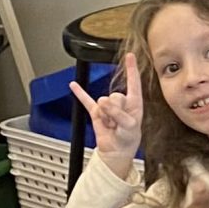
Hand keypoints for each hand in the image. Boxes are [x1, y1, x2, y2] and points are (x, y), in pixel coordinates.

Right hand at [69, 54, 146, 174]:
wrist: (116, 151)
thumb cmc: (128, 139)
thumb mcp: (129, 126)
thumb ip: (118, 113)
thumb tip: (102, 102)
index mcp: (134, 102)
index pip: (133, 82)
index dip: (132, 69)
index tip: (130, 56)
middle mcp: (121, 102)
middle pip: (114, 96)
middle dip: (114, 110)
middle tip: (118, 123)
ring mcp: (108, 106)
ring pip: (102, 102)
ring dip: (105, 116)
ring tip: (111, 125)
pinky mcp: (96, 112)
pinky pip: (86, 100)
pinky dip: (80, 93)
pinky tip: (73, 86)